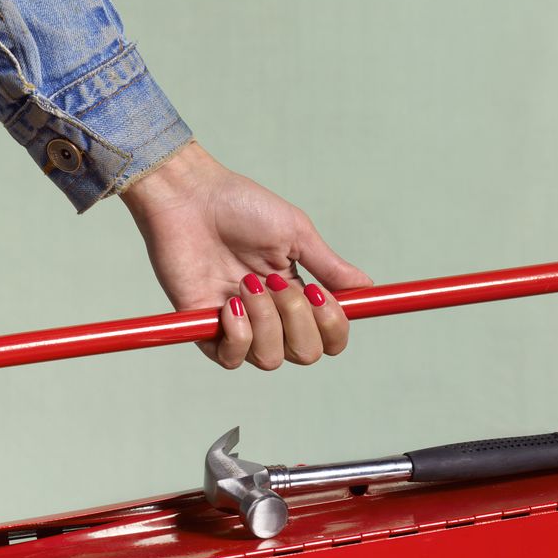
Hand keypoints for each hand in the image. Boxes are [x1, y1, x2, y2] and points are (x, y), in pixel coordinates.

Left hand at [120, 141, 371, 369]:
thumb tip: (367, 288)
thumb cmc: (240, 206)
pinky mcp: (204, 329)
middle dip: (298, 319)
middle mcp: (271, 316)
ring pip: (272, 359)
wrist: (189, 197)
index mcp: (297, 294)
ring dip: (266, 321)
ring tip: (246, 284)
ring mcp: (238, 325)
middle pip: (307, 354)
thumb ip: (330, 267)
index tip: (320, 294)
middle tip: (275, 281)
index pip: (330, 337)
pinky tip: (229, 302)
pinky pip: (233, 359)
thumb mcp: (295, 233)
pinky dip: (239, 334)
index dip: (334, 326)